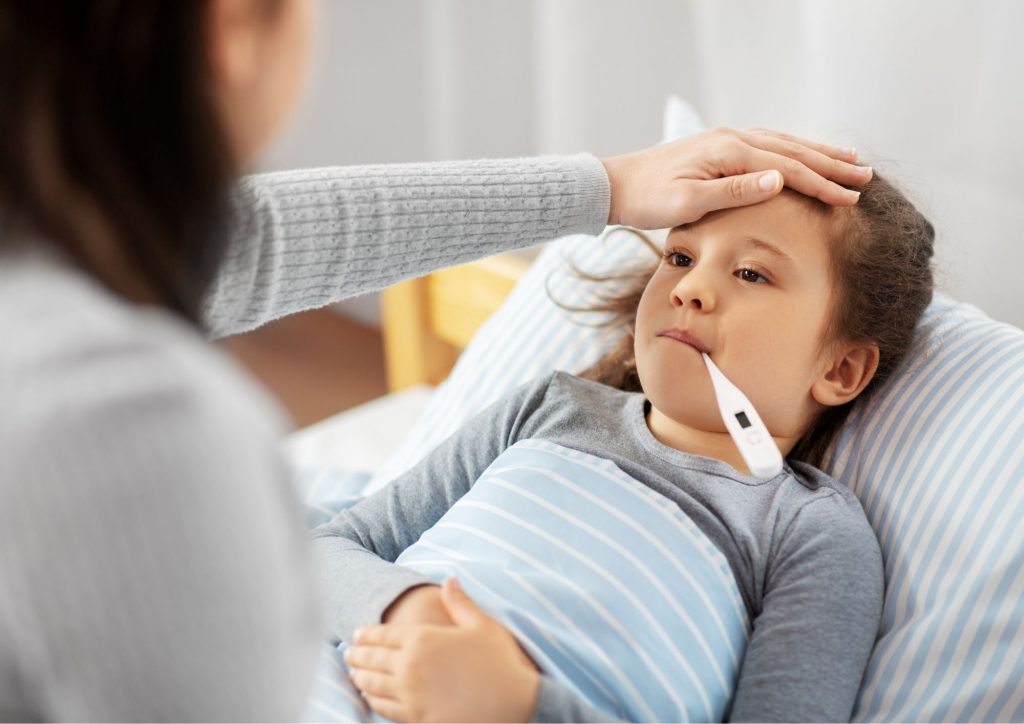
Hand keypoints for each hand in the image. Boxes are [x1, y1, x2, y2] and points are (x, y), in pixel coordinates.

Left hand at [345, 578, 540, 722]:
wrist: (514, 702)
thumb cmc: (500, 661)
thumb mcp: (481, 625)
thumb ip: (459, 602)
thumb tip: (449, 580)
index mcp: (423, 639)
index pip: (383, 635)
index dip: (367, 634)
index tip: (357, 635)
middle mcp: (411, 666)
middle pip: (373, 660)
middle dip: (357, 656)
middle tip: (348, 654)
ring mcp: (411, 694)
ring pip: (374, 685)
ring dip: (360, 678)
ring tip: (353, 674)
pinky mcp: (417, 718)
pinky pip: (385, 709)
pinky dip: (373, 701)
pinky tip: (370, 697)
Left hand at [601, 127, 872, 228]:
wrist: (616, 186)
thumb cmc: (649, 200)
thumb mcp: (689, 203)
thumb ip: (735, 192)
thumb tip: (780, 180)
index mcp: (729, 152)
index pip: (787, 169)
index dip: (822, 184)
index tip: (851, 197)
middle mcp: (732, 139)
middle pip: (792, 151)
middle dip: (831, 165)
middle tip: (866, 176)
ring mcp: (726, 140)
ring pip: (783, 144)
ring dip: (817, 153)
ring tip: (848, 160)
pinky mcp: (718, 147)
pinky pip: (767, 145)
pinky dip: (792, 151)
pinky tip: (802, 156)